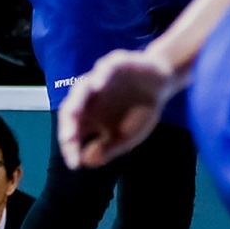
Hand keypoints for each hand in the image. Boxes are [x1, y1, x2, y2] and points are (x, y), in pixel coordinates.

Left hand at [58, 47, 180, 168]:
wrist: (161, 82)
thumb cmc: (139, 111)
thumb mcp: (124, 137)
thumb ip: (106, 149)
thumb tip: (85, 160)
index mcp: (89, 118)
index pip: (72, 132)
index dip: (71, 148)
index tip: (75, 164)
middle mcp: (89, 99)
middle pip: (71, 111)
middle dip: (68, 126)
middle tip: (69, 141)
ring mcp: (100, 80)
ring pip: (82, 88)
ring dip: (77, 101)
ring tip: (74, 115)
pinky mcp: (115, 64)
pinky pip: (105, 68)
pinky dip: (100, 75)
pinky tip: (98, 85)